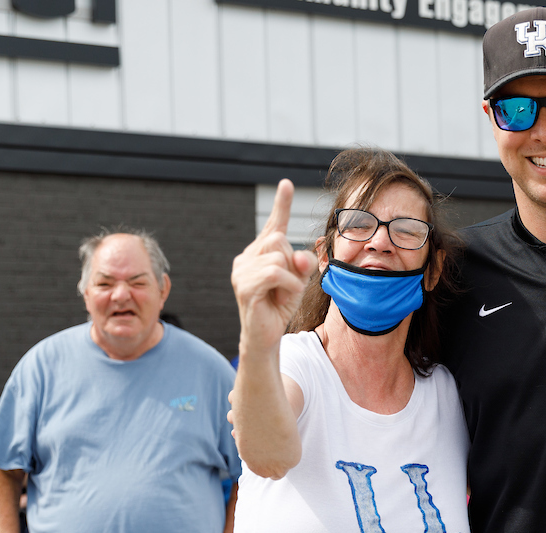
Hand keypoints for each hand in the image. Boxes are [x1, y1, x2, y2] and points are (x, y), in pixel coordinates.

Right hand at [231, 179, 317, 354]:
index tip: (287, 183)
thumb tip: (300, 255)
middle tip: (288, 287)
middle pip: (279, 240)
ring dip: (292, 279)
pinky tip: (282, 299)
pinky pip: (276, 273)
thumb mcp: (299, 281)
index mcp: (260, 253)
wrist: (266, 336)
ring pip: (279, 257)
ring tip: (282, 295)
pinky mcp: (244, 285)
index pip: (273, 226)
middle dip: (293, 264)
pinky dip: (288, 286)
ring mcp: (242, 270)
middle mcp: (246, 257)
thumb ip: (303, 264)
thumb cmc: (280, 307)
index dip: (281, 204)